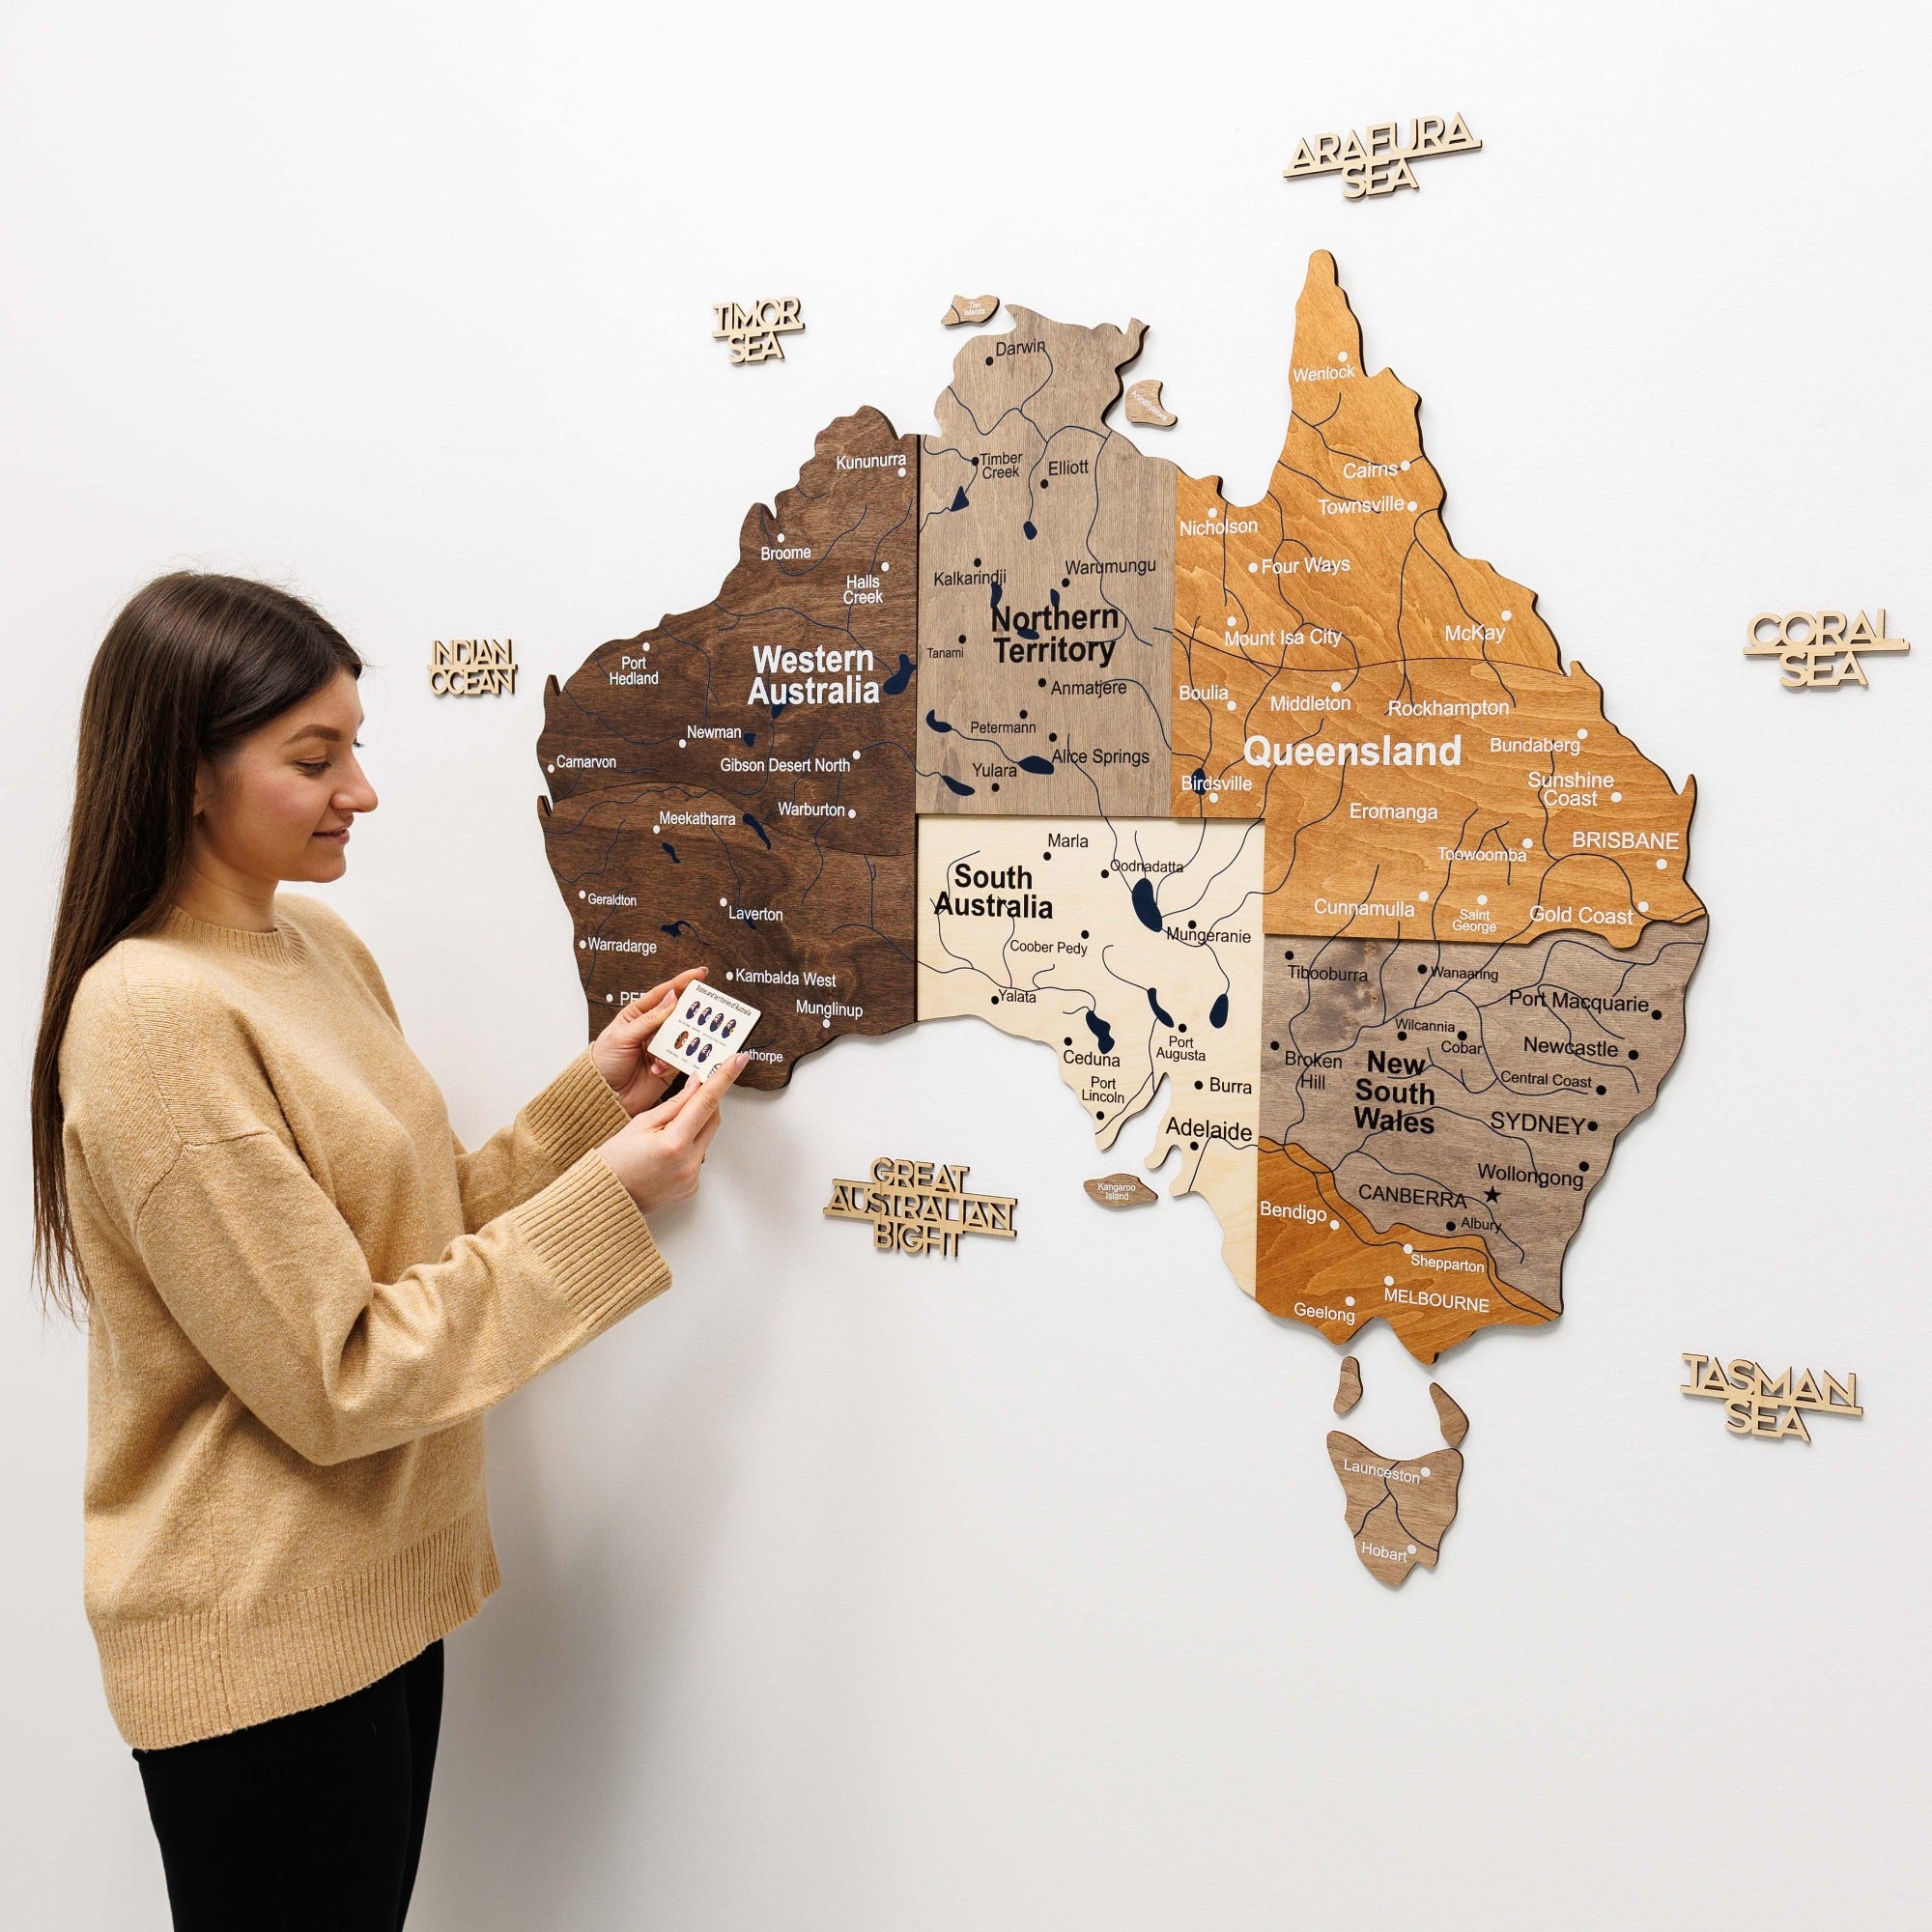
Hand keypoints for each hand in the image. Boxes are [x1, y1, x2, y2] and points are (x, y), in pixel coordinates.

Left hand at [590, 967, 708, 1115]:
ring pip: (683, 1037)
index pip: (663, 994)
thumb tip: (671, 999)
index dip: (682, 983)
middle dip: (691, 1013)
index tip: (700, 975)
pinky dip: (675, 1061)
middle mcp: (652, 1030)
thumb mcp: (622, 1035)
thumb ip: (649, 1019)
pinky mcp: (668, 1067)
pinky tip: (662, 1066)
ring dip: (683, 1041)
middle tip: (705, 1011)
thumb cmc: (603, 1062)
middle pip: (679, 1015)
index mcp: (638, 1015)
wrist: (603, 1095)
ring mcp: (661, 1048)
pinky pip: (681, 1059)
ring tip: (682, 1043)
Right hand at [597, 1053, 745, 1213]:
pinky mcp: (692, 1187)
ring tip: (667, 1130)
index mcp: (673, 1143)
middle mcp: (688, 1163)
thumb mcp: (640, 1123)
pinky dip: (690, 1147)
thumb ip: (674, 1104)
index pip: (706, 1102)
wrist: (607, 1196)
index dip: (724, 1078)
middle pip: (712, 1120)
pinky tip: (667, 1150)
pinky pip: (699, 1157)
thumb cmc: (615, 1160)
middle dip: (707, 1102)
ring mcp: (692, 1178)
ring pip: (707, 1139)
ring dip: (696, 1126)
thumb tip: (697, 1084)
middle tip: (695, 1090)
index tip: (738, 1060)